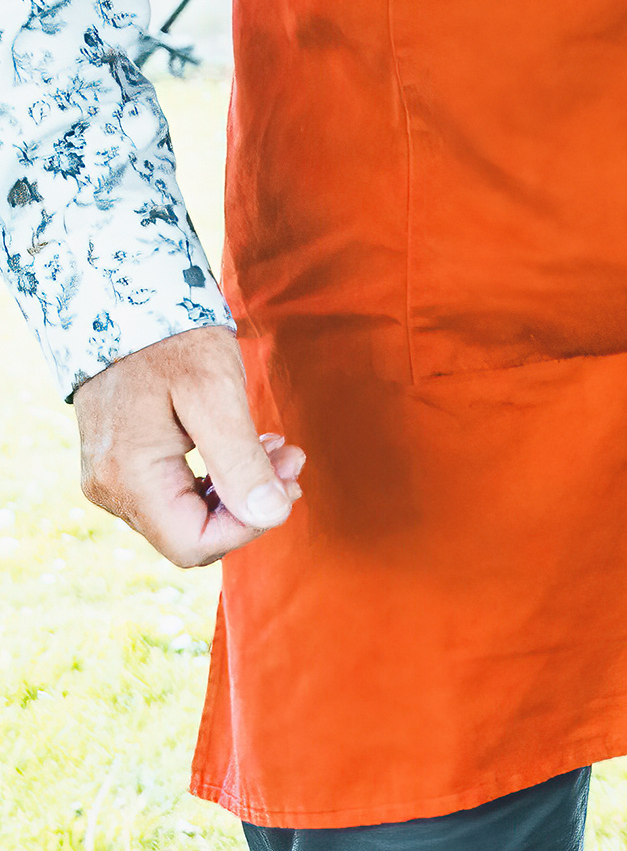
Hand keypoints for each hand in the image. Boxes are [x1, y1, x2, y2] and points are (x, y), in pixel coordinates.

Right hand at [71, 323, 304, 568]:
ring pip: (187, 516)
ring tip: (277, 447)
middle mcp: (110, 490)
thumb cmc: (171, 342)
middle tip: (291, 457)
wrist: (126, 305)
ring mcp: (112, 481)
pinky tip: (249, 447)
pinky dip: (218, 478)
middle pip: (191, 534)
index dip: (249, 527)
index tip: (287, 481)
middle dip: (250, 504)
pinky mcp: (122, 466)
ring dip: (240, 489)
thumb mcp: (214, 393)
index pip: (193, 544)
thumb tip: (271, 516)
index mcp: (127, 479)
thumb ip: (240, 460)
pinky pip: (175, 494)